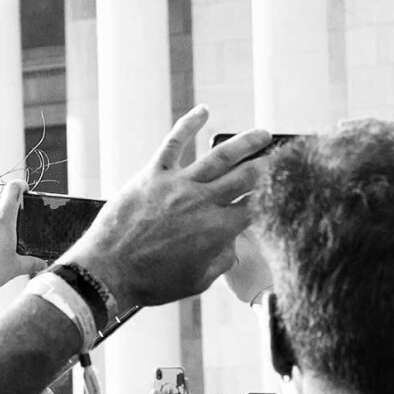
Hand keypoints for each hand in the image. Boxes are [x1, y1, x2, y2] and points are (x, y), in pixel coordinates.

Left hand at [65, 107, 268, 313]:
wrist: (108, 271)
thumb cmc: (152, 282)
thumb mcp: (197, 281)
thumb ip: (221, 261)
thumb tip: (233, 245)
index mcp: (218, 230)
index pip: (257, 207)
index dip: (275, 198)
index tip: (286, 190)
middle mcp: (203, 202)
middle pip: (246, 177)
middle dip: (269, 166)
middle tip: (283, 158)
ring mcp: (178, 185)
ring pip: (220, 156)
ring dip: (245, 142)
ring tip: (262, 134)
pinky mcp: (153, 175)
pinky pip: (174, 143)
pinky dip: (189, 124)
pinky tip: (203, 111)